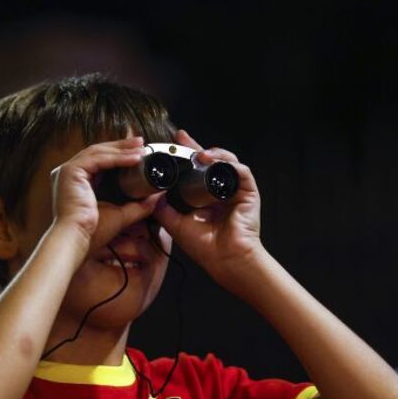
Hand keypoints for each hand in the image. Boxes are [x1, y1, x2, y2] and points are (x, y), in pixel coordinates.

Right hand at [49, 137, 161, 251]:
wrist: (77, 239)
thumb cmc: (93, 232)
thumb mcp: (121, 214)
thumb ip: (139, 205)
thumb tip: (157, 197)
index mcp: (77, 182)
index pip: (100, 160)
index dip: (120, 153)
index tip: (139, 151)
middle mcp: (69, 173)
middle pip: (99, 152)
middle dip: (122, 146)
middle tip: (142, 142)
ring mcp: (67, 170)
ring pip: (99, 152)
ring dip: (122, 149)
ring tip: (141, 147)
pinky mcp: (70, 171)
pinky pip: (98, 159)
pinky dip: (117, 157)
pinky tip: (134, 158)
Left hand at [153, 129, 263, 285]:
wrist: (226, 260)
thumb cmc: (206, 248)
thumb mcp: (176, 225)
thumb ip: (163, 209)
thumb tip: (149, 195)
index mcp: (206, 196)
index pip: (195, 170)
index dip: (184, 156)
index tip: (170, 146)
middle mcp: (221, 190)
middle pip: (210, 161)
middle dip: (196, 147)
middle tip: (181, 138)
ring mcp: (235, 190)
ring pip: (226, 161)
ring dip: (213, 154)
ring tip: (199, 155)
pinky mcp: (248, 192)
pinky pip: (241, 171)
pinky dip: (228, 164)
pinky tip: (215, 163)